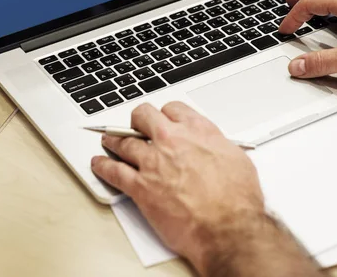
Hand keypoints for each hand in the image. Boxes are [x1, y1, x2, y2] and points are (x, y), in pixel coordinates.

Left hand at [91, 103, 319, 276]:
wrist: (227, 227)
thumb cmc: (237, 199)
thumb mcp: (236, 158)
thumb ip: (218, 145)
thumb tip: (214, 146)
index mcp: (197, 130)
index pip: (173, 109)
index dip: (165, 113)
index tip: (163, 119)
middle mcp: (172, 141)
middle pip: (143, 116)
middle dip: (137, 119)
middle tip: (134, 124)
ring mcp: (153, 162)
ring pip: (123, 141)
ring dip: (114, 139)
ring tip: (109, 140)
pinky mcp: (141, 187)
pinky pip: (114, 172)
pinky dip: (103, 167)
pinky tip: (99, 164)